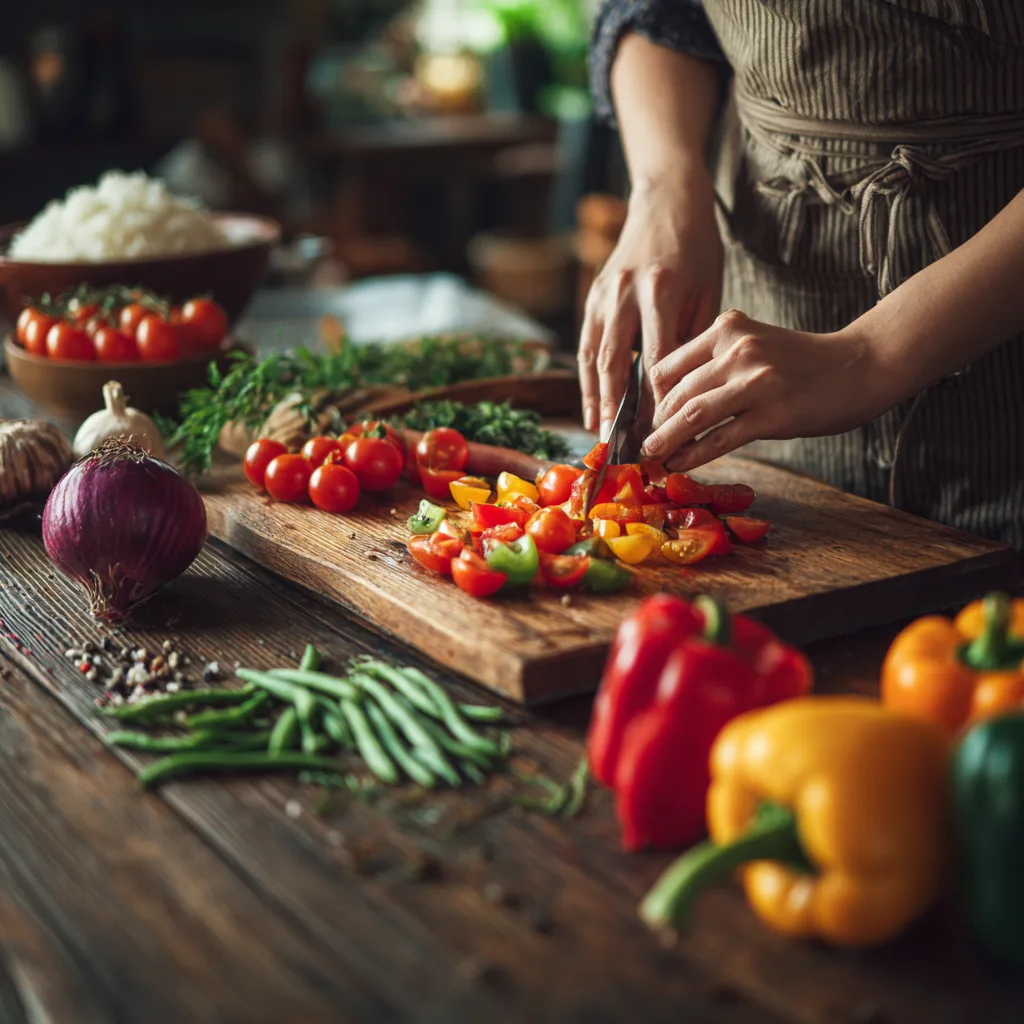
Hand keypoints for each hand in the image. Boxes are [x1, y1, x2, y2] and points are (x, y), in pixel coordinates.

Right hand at [577, 171, 722, 436]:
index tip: (660, 431)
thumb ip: (693, 337)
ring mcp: (604, 293)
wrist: (665, 200)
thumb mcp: (709, 289)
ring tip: (598, 431)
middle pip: (616, 362)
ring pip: (593, 355)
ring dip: (593, 397)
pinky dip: (587, 377)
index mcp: (662, 289)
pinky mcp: (592, 294)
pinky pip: (587, 343)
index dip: (656, 398)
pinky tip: (591, 403)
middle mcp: (626, 292)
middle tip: (618, 444)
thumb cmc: (698, 248)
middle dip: (615, 407)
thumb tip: (683, 388)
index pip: (657, 357)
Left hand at [641, 309, 895, 471]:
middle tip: (644, 445)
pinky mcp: (773, 413)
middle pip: (677, 392)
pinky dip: (694, 454)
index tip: (647, 419)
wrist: (860, 366)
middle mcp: (738, 349)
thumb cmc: (800, 362)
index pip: (668, 365)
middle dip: (656, 424)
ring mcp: (756, 381)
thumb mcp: (753, 345)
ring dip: (666, 441)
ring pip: (693, 414)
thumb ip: (714, 364)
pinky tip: (680, 464)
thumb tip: (668, 404)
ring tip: (652, 457)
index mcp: (727, 328)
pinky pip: (720, 438)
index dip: (651, 398)